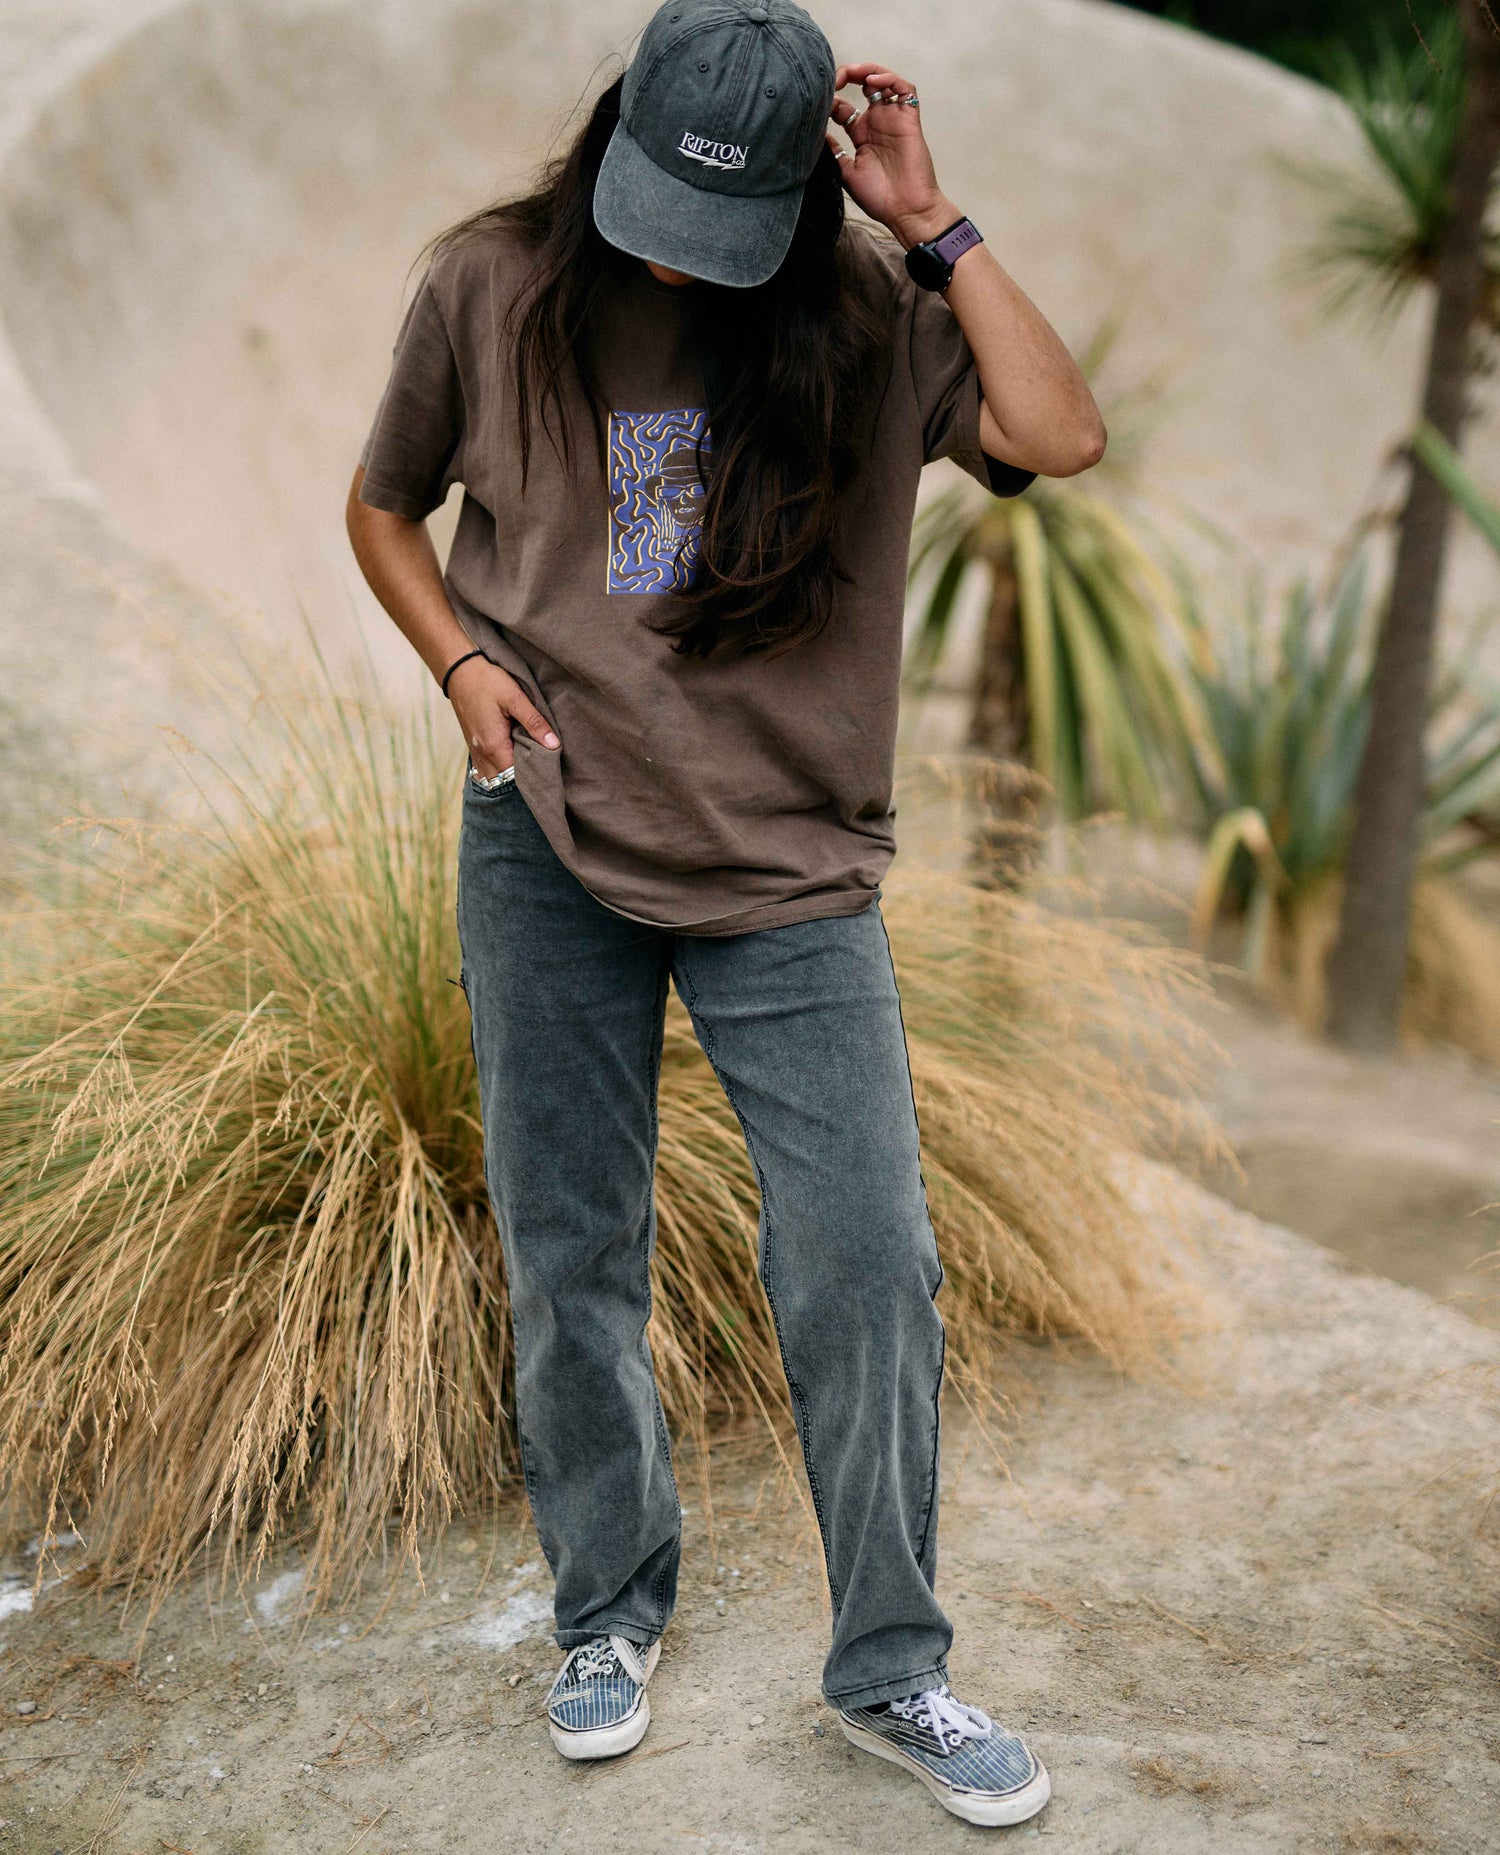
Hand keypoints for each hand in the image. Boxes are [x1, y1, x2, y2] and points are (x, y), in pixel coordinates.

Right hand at [447, 654, 558, 775]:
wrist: (460, 672)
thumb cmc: (487, 682)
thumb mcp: (515, 698)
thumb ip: (534, 722)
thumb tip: (554, 745)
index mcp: (494, 746)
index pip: (517, 775)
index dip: (534, 772)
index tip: (549, 764)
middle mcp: (482, 754)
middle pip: (507, 779)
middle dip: (524, 774)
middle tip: (541, 761)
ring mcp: (475, 752)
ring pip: (496, 775)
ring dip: (511, 772)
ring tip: (528, 757)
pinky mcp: (473, 747)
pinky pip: (488, 767)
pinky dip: (501, 766)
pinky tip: (513, 753)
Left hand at [827, 62, 957, 250]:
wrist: (906, 211)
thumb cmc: (879, 198)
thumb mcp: (846, 172)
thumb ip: (833, 151)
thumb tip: (813, 134)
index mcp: (861, 135)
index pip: (842, 107)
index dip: (829, 98)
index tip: (816, 101)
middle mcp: (877, 123)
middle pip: (862, 86)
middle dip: (846, 76)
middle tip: (832, 78)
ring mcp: (894, 119)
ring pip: (883, 81)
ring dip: (867, 71)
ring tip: (851, 73)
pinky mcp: (910, 120)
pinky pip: (905, 89)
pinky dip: (890, 79)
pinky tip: (873, 82)